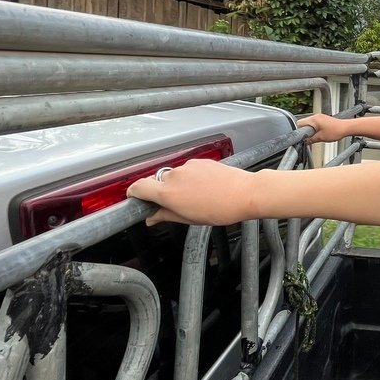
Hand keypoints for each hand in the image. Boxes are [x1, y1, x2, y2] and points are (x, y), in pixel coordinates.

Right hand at [127, 159, 258, 225]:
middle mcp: (175, 176)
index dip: (133, 192)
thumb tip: (151, 217)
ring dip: (179, 184)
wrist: (245, 193)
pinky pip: (188, 169)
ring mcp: (188, 166)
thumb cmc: (220, 209)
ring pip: (174, 176)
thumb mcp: (189, 219)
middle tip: (176, 203)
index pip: (139, 187)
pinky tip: (205, 187)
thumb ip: (166, 215)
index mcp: (168, 193)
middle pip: (157, 182)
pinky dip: (191, 178)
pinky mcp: (199, 160)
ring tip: (197, 196)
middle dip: (162, 191)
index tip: (133, 196)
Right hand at [301, 113, 348, 142]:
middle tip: (308, 138)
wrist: (346, 128)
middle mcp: (316, 116)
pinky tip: (319, 134)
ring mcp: (320, 117)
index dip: (298, 131)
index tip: (300, 137)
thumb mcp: (320, 138)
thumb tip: (304, 142)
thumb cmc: (336, 131)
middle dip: (304, 131)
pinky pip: (315, 123)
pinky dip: (315, 129)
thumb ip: (310, 140)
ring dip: (310, 130)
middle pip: (304, 123)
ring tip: (315, 136)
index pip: (300, 123)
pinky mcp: (323, 119)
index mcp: (314, 119)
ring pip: (309, 124)